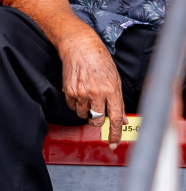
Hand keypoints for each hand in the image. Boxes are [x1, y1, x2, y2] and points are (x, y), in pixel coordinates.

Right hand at [57, 26, 125, 146]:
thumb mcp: (115, 80)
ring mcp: (81, 92)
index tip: (113, 144)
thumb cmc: (100, 61)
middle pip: (97, 120)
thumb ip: (118, 101)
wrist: (79, 47)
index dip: (115, 134)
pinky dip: (76, 104)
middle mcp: (96, 93)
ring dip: (86, 111)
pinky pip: (73, 107)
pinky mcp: (68, 91)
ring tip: (88, 96)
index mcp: (111, 90)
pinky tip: (80, 91)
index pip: (115, 118)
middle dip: (98, 120)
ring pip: (83, 115)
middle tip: (98, 112)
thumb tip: (123, 119)